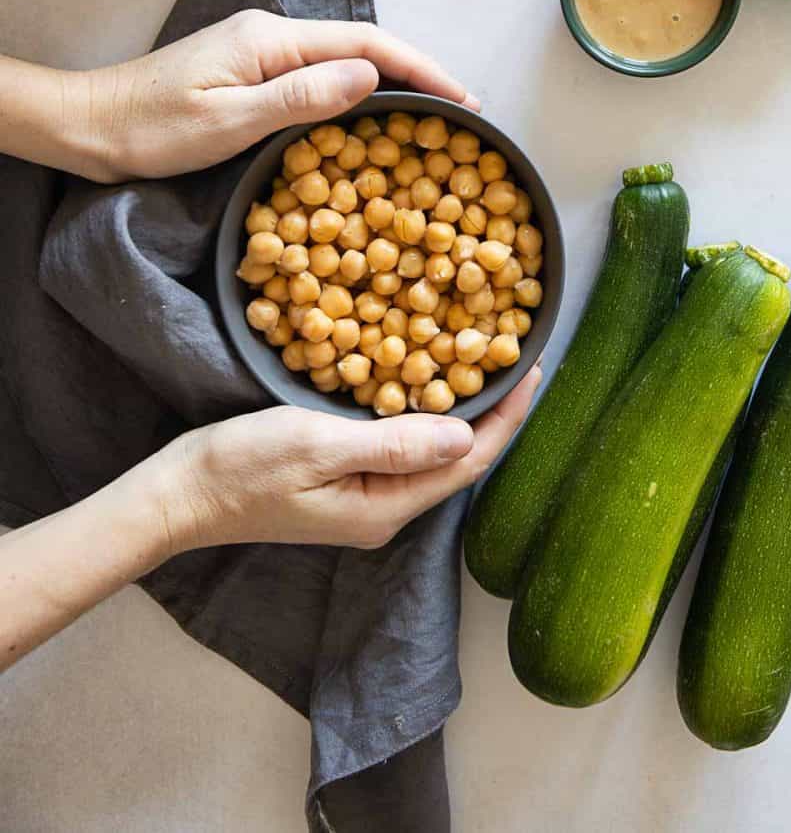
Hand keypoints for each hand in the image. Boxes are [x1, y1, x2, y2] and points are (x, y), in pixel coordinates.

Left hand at [75, 11, 479, 181]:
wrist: (89, 125)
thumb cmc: (149, 129)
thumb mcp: (227, 121)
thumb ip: (301, 97)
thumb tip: (373, 77)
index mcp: (272, 39)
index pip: (367, 43)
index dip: (423, 69)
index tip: (465, 99)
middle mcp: (272, 36)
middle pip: (365, 47)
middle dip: (420, 75)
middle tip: (467, 115)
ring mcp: (262, 53)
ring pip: (346, 62)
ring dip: (394, 84)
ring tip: (437, 118)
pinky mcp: (251, 74)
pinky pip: (321, 78)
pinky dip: (359, 95)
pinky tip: (376, 120)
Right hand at [151, 367, 540, 552]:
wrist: (180, 496)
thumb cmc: (241, 466)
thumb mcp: (317, 445)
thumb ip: (393, 443)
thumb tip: (463, 436)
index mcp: (387, 508)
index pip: (468, 460)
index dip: (506, 414)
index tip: (533, 366)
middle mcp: (386, 511)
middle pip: (458, 460)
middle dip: (493, 410)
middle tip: (517, 355)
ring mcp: (366, 501)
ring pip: (433, 453)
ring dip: (461, 409)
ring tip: (485, 363)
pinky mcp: (346, 484)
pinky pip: (403, 447)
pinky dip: (424, 413)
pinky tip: (427, 381)